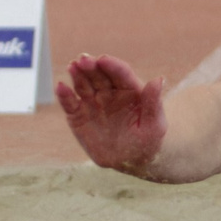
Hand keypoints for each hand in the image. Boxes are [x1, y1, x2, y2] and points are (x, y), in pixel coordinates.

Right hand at [55, 53, 168, 173]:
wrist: (130, 161)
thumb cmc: (147, 141)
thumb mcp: (155, 125)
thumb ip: (154, 103)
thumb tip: (159, 79)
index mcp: (130, 90)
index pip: (121, 73)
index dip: (112, 65)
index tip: (104, 60)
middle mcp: (109, 92)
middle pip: (99, 74)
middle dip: (91, 66)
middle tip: (84, 60)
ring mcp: (92, 102)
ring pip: (83, 84)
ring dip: (77, 74)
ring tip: (72, 66)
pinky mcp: (78, 115)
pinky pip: (70, 103)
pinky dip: (64, 95)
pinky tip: (61, 87)